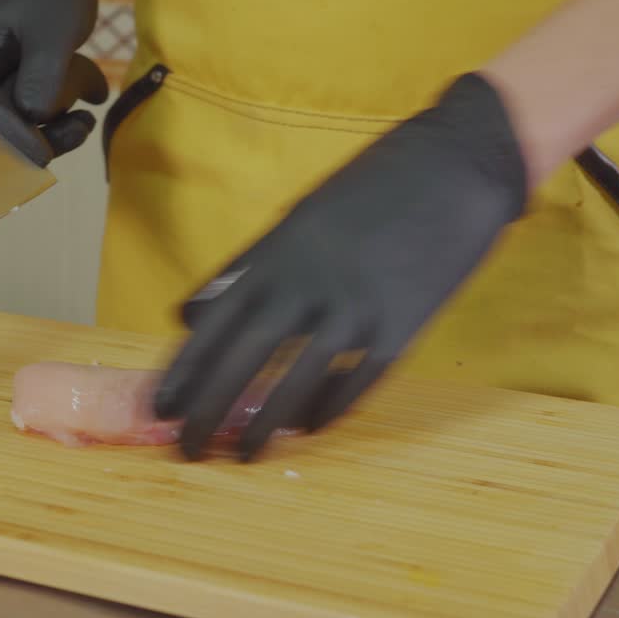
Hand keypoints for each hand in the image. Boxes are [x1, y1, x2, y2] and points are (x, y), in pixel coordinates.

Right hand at [0, 0, 108, 157]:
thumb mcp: (55, 32)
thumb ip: (42, 71)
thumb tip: (32, 115)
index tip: (29, 154)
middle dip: (34, 140)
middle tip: (78, 129)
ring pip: (17, 127)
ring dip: (54, 132)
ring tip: (87, 118)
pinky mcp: (20, 85)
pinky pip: (34, 116)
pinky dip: (61, 119)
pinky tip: (90, 104)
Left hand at [153, 72, 529, 461]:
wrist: (456, 162)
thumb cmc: (372, 187)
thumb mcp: (299, 216)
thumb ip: (250, 267)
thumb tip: (193, 313)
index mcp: (277, 252)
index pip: (213, 322)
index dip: (184, 370)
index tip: (161, 406)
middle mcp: (308, 283)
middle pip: (244, 359)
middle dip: (208, 410)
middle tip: (186, 448)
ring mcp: (356, 307)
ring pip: (296, 381)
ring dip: (264, 425)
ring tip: (242, 455)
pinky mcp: (402, 327)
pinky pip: (356, 382)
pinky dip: (327, 410)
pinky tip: (309, 429)